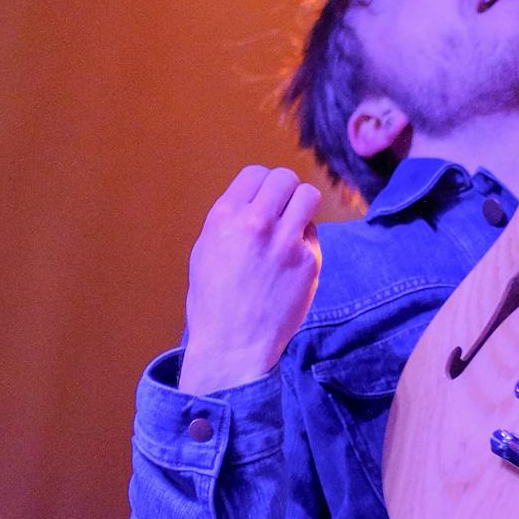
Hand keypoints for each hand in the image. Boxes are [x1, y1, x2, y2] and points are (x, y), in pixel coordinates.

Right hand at [179, 165, 321, 394]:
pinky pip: (313, 236)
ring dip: (302, 207)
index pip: (255, 173)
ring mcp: (286, 242)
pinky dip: (305, 244)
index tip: (264, 198)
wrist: (233, 345)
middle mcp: (256, 222)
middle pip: (285, 179)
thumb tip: (253, 200)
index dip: (262, 184)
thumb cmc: (213, 302)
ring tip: (294, 225)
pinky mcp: (309, 262)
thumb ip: (229, 220)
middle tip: (282, 210)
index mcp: (225, 216)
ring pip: (309, 196)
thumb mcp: (205, 250)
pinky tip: (291, 264)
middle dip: (285, 191)